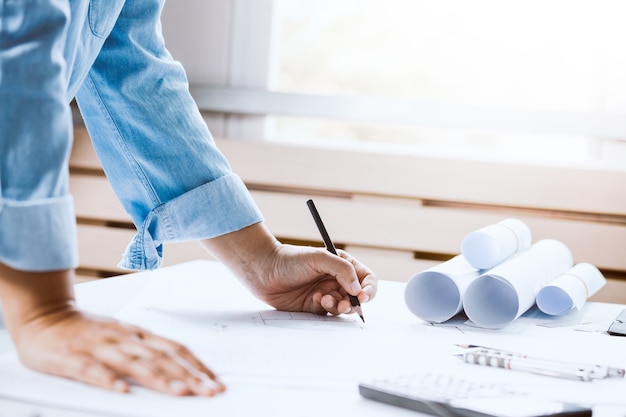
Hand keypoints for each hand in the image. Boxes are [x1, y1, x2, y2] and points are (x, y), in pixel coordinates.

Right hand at [0, 265, 224, 395]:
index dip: (197, 365)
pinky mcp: (74, 358)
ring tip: (180, 392)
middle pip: (162, 358)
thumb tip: (179, 371)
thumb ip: (146, 353)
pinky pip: (93, 371)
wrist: (45, 317)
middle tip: (209, 391)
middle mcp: (124, 338)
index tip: (216, 381)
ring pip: (134, 363)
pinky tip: (123, 392)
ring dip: (160, 379)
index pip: (175, 349)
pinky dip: (109, 381)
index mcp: (137, 334)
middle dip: (189, 376)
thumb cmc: (88, 331)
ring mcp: (100, 346)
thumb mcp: (123, 337)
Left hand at [202, 223, 377, 315]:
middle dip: (353, 302)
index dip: (368, 288)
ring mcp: (327, 293)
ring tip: (323, 300)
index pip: (366, 278)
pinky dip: (326, 309)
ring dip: (338, 306)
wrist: (264, 271)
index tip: (362, 296)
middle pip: (358, 296)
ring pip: (344, 307)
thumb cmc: (290, 259)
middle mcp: (337, 279)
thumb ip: (342, 270)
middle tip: (343, 304)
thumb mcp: (319, 257)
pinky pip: (329, 314)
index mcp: (342, 264)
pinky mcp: (315, 306)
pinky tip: (313, 300)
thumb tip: (357, 288)